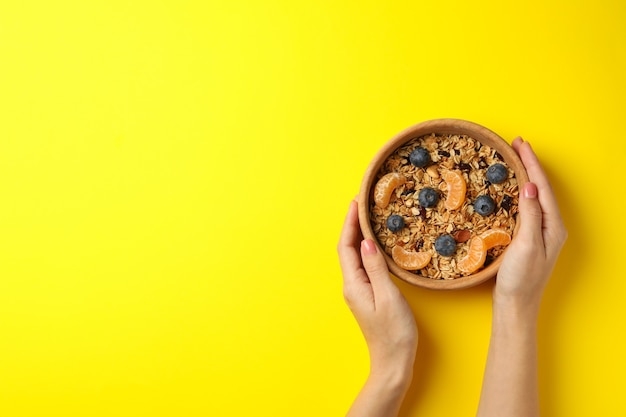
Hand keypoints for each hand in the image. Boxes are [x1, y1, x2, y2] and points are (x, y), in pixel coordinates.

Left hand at [337, 200, 416, 415]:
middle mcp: (352, 286)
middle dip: (352, 225)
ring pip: (354, 256)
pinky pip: (363, 265)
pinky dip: (367, 249)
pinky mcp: (368, 295)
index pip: (346, 246)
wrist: (393, 362)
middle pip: (347, 249)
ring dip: (358, 235)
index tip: (356, 202)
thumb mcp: (388, 297)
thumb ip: (376, 268)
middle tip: (362, 203)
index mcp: (354, 284)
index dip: (349, 223)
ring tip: (368, 216)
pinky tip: (376, 243)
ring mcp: (359, 291)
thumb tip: (365, 241)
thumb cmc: (394, 333)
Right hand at [495, 137, 567, 308]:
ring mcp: (541, 232)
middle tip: (516, 144)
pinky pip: (527, 206)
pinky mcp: (529, 237)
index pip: (542, 187)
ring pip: (534, 195)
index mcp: (553, 226)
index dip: (531, 164)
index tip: (520, 144)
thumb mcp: (526, 244)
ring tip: (515, 158)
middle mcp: (550, 226)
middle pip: (540, 188)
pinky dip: (519, 190)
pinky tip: (512, 187)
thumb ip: (530, 215)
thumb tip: (530, 186)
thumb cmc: (521, 278)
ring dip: (525, 174)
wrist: (516, 304)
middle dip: (530, 164)